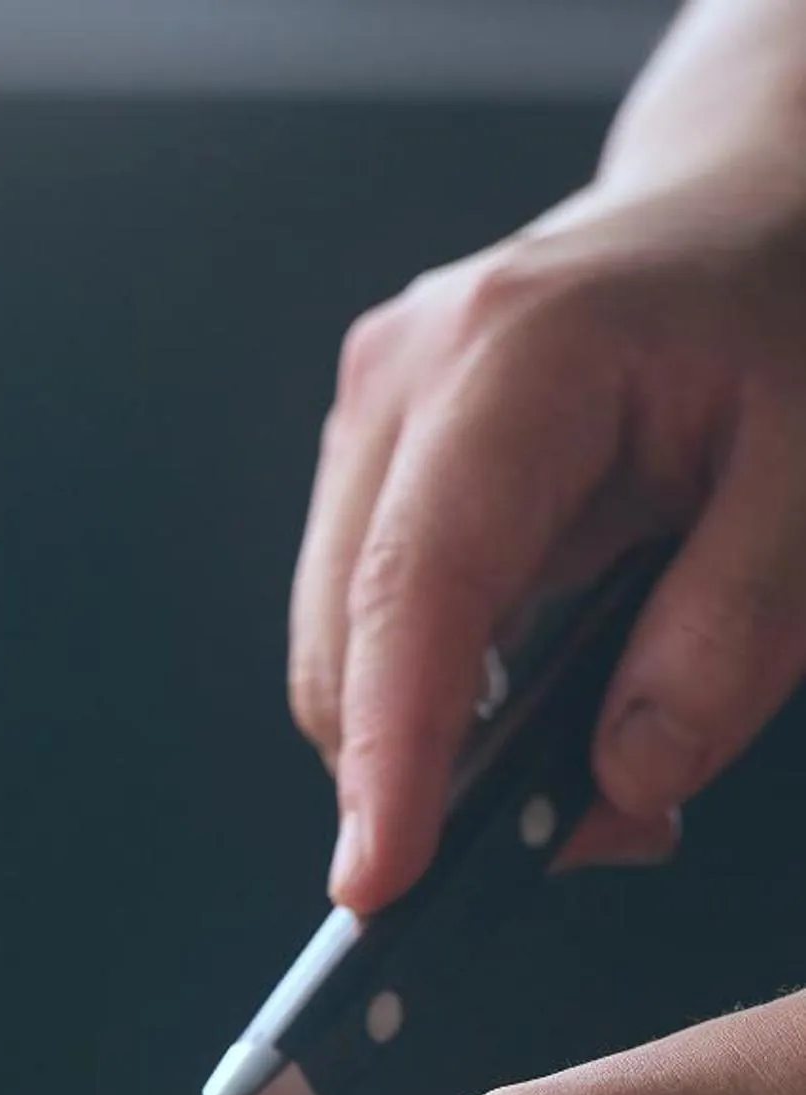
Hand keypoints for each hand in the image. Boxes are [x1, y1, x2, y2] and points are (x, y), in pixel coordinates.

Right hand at [293, 150, 805, 911]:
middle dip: (428, 780)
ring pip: (339, 655)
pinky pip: (364, 627)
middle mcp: (408, 376)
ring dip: (432, 748)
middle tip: (596, 832)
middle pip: (344, 645)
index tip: (382, 882)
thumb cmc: (787, 319)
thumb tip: (622, 781)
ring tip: (585, 762)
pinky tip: (530, 703)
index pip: (413, 588)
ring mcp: (372, 416)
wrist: (750, 206)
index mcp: (517, 355)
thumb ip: (729, 640)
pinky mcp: (371, 462)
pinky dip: (432, 703)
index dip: (389, 753)